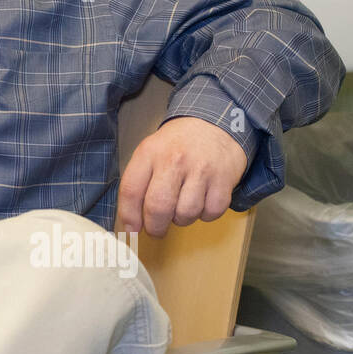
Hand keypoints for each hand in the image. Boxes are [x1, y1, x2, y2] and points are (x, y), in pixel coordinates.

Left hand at [115, 116, 247, 236]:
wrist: (215, 124)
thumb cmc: (178, 144)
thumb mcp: (151, 151)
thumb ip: (139, 181)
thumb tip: (130, 220)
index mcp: (149, 153)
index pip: (131, 190)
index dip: (128, 216)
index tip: (131, 230)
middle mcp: (173, 160)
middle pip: (158, 208)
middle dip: (155, 227)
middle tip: (156, 229)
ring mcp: (200, 170)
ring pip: (186, 214)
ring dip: (182, 219)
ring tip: (181, 207)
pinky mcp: (223, 179)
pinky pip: (211, 213)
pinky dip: (205, 214)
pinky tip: (202, 200)